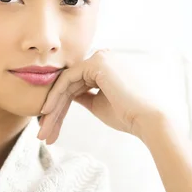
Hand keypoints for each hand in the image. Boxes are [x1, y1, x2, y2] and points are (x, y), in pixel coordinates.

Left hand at [37, 49, 164, 143]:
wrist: (148, 120)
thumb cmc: (128, 115)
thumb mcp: (98, 104)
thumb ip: (83, 96)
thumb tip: (67, 96)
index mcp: (104, 67)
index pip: (75, 86)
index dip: (60, 108)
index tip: (49, 128)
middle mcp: (101, 58)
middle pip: (68, 86)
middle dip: (54, 111)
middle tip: (43, 133)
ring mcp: (98, 58)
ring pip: (65, 84)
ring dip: (52, 108)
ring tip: (43, 130)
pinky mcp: (95, 62)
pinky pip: (67, 80)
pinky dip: (55, 97)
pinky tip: (47, 113)